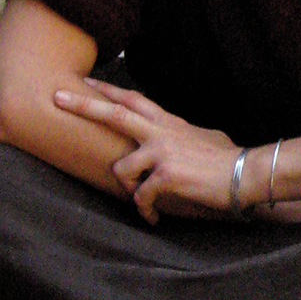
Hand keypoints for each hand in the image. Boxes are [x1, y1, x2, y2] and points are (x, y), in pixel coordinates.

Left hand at [53, 80, 236, 224]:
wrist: (244, 173)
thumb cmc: (227, 158)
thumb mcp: (202, 136)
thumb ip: (181, 133)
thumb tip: (179, 135)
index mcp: (168, 123)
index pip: (132, 100)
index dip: (107, 91)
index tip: (85, 82)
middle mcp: (162, 132)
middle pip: (114, 114)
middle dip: (83, 105)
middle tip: (56, 97)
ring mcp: (163, 153)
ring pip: (121, 168)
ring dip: (126, 188)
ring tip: (141, 201)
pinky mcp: (167, 176)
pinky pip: (141, 196)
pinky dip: (145, 209)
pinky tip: (153, 217)